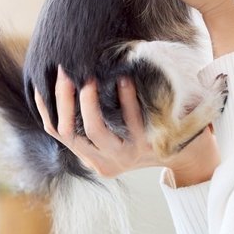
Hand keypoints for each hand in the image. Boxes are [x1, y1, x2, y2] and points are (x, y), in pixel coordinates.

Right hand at [34, 66, 216, 181]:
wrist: (190, 154)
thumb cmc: (149, 133)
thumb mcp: (119, 130)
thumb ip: (97, 116)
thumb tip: (72, 80)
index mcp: (92, 157)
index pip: (57, 132)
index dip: (46, 107)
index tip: (42, 80)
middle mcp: (105, 162)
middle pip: (69, 133)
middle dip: (64, 99)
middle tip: (66, 71)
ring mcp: (126, 157)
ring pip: (95, 130)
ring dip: (89, 101)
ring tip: (91, 76)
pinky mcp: (147, 149)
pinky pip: (130, 122)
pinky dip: (125, 99)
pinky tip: (124, 79)